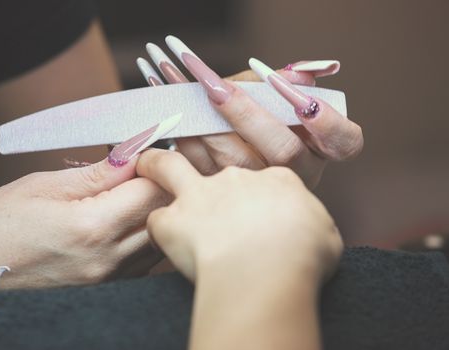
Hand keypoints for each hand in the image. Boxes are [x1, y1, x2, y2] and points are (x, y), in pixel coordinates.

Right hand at [0, 156, 168, 309]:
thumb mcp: (45, 184)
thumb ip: (98, 173)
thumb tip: (132, 155)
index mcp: (91, 227)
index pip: (150, 191)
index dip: (154, 167)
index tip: (145, 154)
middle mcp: (106, 257)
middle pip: (161, 215)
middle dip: (160, 186)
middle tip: (143, 168)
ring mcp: (107, 276)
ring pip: (157, 238)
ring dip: (154, 210)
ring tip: (133, 191)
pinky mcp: (104, 285)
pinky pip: (143, 258)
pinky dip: (144, 234)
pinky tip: (126, 219)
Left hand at [137, 149, 342, 285]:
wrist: (267, 270)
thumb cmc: (303, 256)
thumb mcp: (325, 234)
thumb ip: (309, 220)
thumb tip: (303, 227)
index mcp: (278, 178)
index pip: (265, 160)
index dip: (258, 161)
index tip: (255, 168)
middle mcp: (237, 178)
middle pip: (217, 152)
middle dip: (205, 138)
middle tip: (189, 131)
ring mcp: (202, 194)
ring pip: (169, 165)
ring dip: (155, 161)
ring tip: (145, 161)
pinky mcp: (175, 220)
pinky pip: (157, 217)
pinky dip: (155, 225)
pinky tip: (157, 232)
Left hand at [139, 37, 362, 187]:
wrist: (217, 158)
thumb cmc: (252, 120)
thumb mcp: (270, 101)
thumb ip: (277, 86)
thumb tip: (296, 73)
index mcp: (317, 150)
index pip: (344, 141)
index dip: (330, 123)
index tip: (304, 101)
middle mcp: (293, 175)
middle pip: (283, 150)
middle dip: (248, 114)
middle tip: (214, 85)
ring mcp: (257, 190)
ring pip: (235, 161)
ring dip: (203, 120)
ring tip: (176, 84)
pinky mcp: (220, 197)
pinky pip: (199, 165)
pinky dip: (180, 133)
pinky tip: (165, 104)